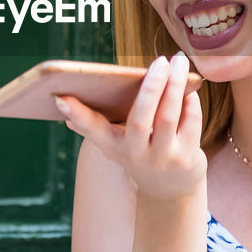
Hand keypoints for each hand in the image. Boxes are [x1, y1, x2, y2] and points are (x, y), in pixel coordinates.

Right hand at [55, 52, 206, 202]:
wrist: (168, 191)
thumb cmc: (138, 152)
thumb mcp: (115, 143)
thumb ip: (93, 124)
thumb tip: (61, 103)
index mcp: (112, 146)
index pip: (92, 129)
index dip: (77, 114)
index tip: (60, 98)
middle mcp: (135, 155)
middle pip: (140, 119)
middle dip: (151, 87)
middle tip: (160, 61)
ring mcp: (162, 159)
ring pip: (168, 117)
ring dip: (176, 86)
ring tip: (179, 61)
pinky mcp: (186, 159)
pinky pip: (191, 122)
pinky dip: (191, 100)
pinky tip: (190, 87)